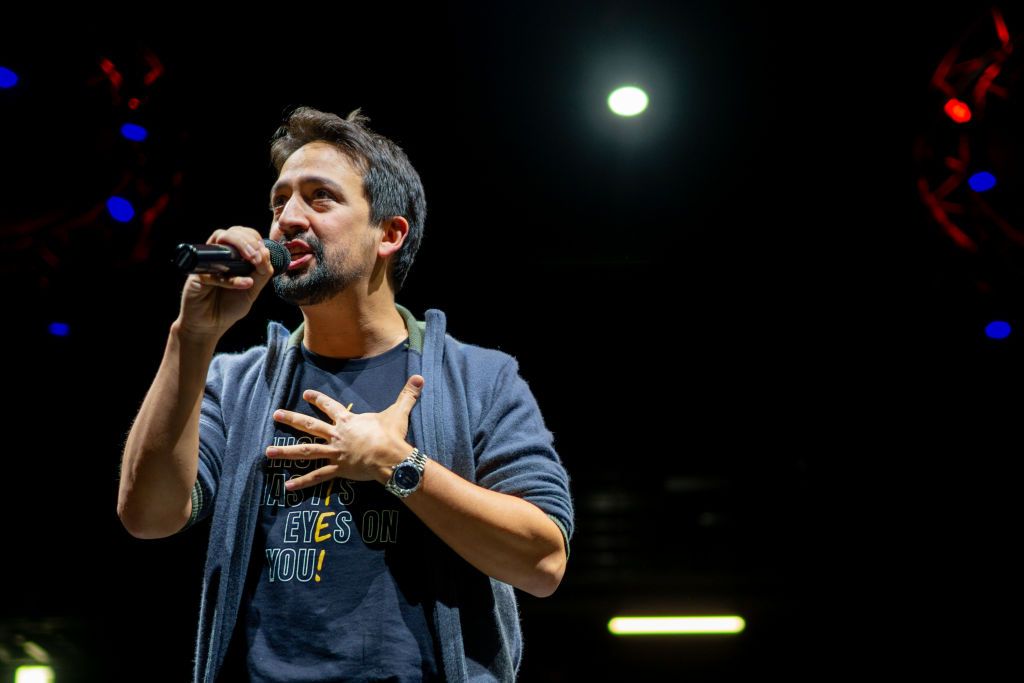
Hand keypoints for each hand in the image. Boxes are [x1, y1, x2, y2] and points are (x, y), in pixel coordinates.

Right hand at [176, 226, 274, 340]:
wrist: (210, 326)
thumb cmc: (229, 306)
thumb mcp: (253, 290)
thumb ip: (262, 273)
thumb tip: (267, 252)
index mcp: (234, 256)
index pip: (246, 236)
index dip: (257, 241)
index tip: (265, 256)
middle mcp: (220, 255)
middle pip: (233, 232)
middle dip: (250, 241)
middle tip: (259, 258)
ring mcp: (208, 261)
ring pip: (220, 237)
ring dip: (241, 245)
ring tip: (254, 260)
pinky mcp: (197, 274)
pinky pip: (215, 269)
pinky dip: (232, 278)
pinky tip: (245, 284)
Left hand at [267, 375, 423, 488]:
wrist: (389, 456)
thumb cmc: (391, 435)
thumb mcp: (398, 412)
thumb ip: (407, 396)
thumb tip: (420, 378)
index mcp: (348, 421)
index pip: (330, 406)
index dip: (318, 399)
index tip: (305, 394)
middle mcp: (336, 435)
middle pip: (310, 426)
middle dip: (291, 420)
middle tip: (275, 415)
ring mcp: (335, 453)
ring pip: (306, 452)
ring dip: (286, 452)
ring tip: (267, 452)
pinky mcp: (338, 469)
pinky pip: (317, 477)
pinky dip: (302, 483)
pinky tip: (286, 487)